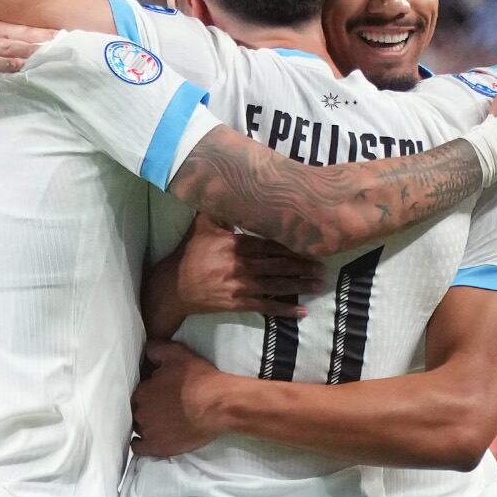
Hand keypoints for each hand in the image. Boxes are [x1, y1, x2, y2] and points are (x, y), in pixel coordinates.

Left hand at [132, 339, 230, 457]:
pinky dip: (141, 443)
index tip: (159, 392)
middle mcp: (139, 412)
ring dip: (145, 424)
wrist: (219, 406)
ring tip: (160, 422)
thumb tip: (144, 350)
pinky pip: (139, 448)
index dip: (148, 391)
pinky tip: (148, 439)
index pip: (137, 392)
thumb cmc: (199, 379)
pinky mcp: (157, 448)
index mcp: (142, 391)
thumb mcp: (176, 353)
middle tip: (162, 406)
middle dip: (146, 407)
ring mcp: (147, 432)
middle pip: (136, 410)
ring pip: (138, 427)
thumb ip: (155, 349)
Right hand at [171, 216, 322, 317]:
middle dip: (302, 266)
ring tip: (319, 284)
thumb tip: (232, 186)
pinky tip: (301, 311)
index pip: (270, 244)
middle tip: (323, 266)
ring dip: (299, 285)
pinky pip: (265, 307)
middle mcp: (242, 265)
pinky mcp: (238, 303)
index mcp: (236, 245)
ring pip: (277, 285)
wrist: (173, 286)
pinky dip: (284, 309)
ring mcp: (241, 286)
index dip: (291, 245)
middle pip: (278, 264)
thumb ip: (221, 209)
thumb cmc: (190, 253)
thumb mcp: (202, 225)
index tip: (309, 244)